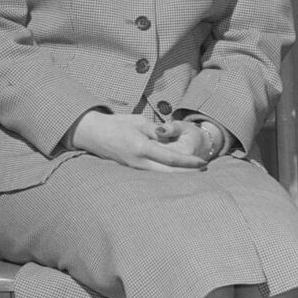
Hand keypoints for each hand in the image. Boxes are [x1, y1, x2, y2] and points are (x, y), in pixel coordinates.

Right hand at [76, 104, 213, 172]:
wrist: (94, 134)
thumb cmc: (117, 124)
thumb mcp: (139, 122)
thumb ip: (156, 131)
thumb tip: (170, 137)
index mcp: (142, 148)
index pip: (171, 158)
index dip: (188, 162)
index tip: (202, 163)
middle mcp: (139, 161)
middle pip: (169, 173)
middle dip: (187, 174)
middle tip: (204, 172)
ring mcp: (135, 167)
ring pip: (161, 176)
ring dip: (178, 176)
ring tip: (194, 174)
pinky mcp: (133, 169)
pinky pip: (153, 174)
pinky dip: (167, 174)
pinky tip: (176, 173)